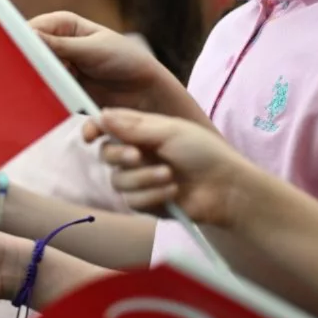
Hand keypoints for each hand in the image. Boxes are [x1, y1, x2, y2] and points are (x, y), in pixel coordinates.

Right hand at [30, 11, 192, 114]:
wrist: (148, 93)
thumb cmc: (127, 61)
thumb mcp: (93, 50)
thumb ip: (60, 44)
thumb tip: (28, 35)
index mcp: (65, 25)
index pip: (33, 28)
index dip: (20, 39)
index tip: (12, 52)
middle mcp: (59, 45)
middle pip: (30, 52)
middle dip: (25, 63)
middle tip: (22, 74)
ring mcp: (60, 69)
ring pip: (35, 73)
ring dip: (34, 81)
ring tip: (37, 90)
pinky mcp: (64, 91)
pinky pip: (46, 93)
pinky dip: (44, 97)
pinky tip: (45, 102)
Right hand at [81, 109, 252, 226]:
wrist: (226, 189)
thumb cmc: (204, 153)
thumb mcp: (170, 131)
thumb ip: (133, 125)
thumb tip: (102, 114)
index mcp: (142, 131)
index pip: (108, 127)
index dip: (95, 129)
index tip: (91, 134)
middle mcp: (137, 153)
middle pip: (106, 154)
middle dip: (120, 156)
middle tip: (138, 156)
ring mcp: (140, 179)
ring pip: (117, 180)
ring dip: (143, 178)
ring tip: (170, 176)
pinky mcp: (145, 202)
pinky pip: (131, 200)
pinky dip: (152, 195)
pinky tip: (172, 192)